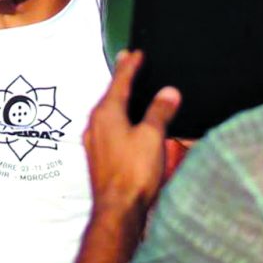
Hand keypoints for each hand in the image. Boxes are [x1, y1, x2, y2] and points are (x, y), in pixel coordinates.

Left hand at [83, 50, 179, 218]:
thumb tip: (168, 92)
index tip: (135, 53)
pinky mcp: (98, 157)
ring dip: (119, 99)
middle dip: (121, 79)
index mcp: (107, 112)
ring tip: (127, 90)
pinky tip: (124, 125)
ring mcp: (94, 141)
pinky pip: (108, 128)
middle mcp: (95, 124)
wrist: (117, 209)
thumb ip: (160, 111)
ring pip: (107, 112)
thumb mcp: (153, 136)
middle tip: (128, 63)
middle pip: (110, 94)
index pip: (120, 81)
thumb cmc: (133, 173)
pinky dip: (118, 119)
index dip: (129, 66)